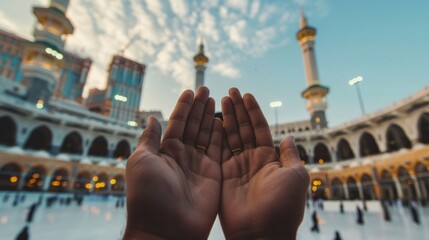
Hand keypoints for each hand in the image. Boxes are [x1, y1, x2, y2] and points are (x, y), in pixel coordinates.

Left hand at [124, 87, 222, 238]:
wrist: (166, 228)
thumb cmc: (148, 194)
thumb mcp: (141, 161)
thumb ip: (149, 138)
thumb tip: (152, 118)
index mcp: (164, 151)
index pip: (176, 123)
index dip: (183, 107)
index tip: (190, 91)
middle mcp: (182, 156)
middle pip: (193, 126)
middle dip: (199, 108)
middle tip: (206, 90)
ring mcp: (199, 165)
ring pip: (206, 135)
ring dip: (210, 117)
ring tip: (215, 99)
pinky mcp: (214, 175)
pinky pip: (219, 150)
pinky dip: (221, 135)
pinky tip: (222, 121)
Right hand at [220, 88, 309, 239]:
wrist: (262, 232)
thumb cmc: (283, 206)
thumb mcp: (296, 176)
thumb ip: (291, 155)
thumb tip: (289, 137)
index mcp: (270, 158)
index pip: (260, 128)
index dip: (254, 111)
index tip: (247, 95)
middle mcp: (253, 160)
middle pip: (244, 129)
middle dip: (238, 110)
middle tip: (231, 91)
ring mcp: (237, 167)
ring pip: (231, 136)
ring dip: (227, 118)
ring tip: (222, 99)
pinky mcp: (223, 175)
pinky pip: (218, 151)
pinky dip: (216, 136)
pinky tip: (214, 121)